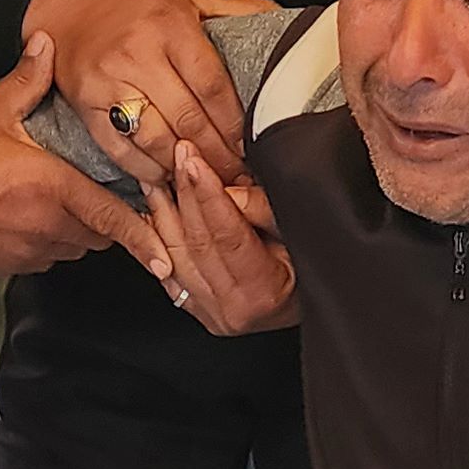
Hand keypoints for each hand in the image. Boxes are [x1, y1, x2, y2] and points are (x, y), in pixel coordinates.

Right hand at [0, 32, 171, 280]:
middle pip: (99, 234)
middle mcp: (45, 228)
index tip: (168, 254)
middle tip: (114, 196)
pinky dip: (53, 241)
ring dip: (81, 231)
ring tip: (71, 202)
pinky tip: (38, 216)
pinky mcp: (9, 265)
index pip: (112, 218)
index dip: (144, 236)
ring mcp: (27, 252)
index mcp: (50, 190)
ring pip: (76, 248)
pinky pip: (48, 257)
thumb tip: (47, 41)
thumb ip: (28, 77)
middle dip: (111, 220)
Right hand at [23, 0, 270, 188]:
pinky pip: (121, 151)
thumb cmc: (131, 4)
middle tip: (240, 178)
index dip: (235, 123)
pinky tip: (167, 179)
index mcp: (169, 25)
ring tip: (208, 182)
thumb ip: (236, 9)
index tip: (254, 147)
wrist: (63, 9)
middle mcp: (138, 54)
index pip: (212, 85)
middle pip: (188, 119)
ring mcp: (108, 83)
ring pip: (156, 140)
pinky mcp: (85, 107)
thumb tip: (287, 20)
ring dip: (185, 168)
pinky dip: (147, 170)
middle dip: (219, 155)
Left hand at [144, 139, 296, 334]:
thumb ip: (266, 212)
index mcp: (262, 294)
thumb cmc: (313, 270)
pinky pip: (169, 270)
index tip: (196, 161)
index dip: (210, 195)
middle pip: (199, 242)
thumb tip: (230, 193)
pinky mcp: (198, 310)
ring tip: (159, 175)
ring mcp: (211, 313)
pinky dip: (159, 238)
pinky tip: (156, 211)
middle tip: (181, 154)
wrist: (306, 309)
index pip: (228, 236)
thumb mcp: (301, 235)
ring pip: (176, 255)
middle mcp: (232, 310)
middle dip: (187, 192)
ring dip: (165, 212)